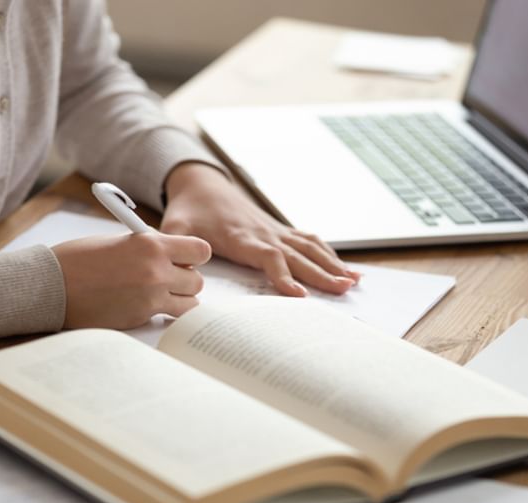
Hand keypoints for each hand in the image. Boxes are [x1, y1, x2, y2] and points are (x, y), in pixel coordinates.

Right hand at [52, 232, 210, 328]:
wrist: (52, 285)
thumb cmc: (79, 260)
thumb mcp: (119, 242)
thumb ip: (148, 248)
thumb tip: (171, 255)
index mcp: (151, 244)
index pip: (201, 250)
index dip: (195, 255)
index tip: (185, 258)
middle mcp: (156, 271)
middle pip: (198, 280)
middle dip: (186, 280)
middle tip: (169, 278)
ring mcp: (151, 298)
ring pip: (191, 303)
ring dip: (180, 299)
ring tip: (160, 295)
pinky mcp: (140, 318)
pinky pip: (168, 317)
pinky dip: (164, 314)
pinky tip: (147, 306)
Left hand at [161, 162, 359, 296]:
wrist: (200, 184)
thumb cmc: (188, 210)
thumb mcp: (174, 228)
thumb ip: (177, 248)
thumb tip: (182, 271)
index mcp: (240, 237)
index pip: (267, 256)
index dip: (283, 275)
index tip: (298, 295)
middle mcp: (263, 233)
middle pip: (297, 255)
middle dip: (321, 273)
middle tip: (343, 289)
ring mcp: (274, 230)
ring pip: (309, 247)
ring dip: (332, 264)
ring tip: (353, 282)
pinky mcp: (278, 229)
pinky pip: (308, 240)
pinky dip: (328, 254)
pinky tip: (344, 268)